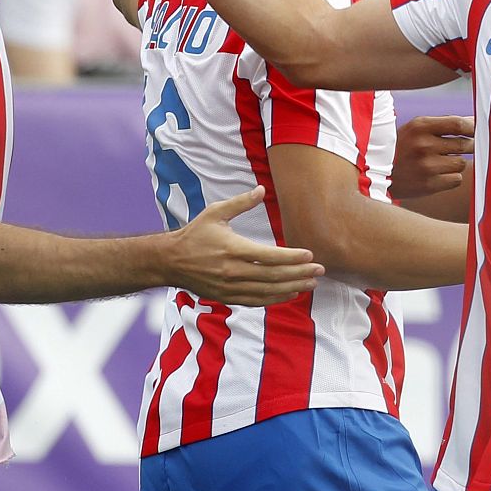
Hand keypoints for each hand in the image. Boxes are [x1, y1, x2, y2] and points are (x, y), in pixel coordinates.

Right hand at [164, 187, 323, 304]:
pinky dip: (275, 299)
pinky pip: (256, 301)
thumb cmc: (194, 234)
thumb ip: (240, 203)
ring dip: (292, 288)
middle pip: (273, 276)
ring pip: (268, 291)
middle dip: (300, 274)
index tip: (310, 255)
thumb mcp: (215, 213)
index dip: (292, 257)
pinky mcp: (227, 297)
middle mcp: (233, 271)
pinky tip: (290, 294)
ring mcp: (230, 287)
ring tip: (312, 284)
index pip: (270, 256)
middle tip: (320, 271)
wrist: (170, 261)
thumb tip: (261, 189)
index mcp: (233, 249)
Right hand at [390, 116, 473, 199]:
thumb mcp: (416, 129)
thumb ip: (444, 124)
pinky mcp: (429, 185)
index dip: (473, 127)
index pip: (459, 124)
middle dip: (468, 146)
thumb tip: (476, 123)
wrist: (375, 174)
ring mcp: (427, 166)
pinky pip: (456, 179)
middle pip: (465, 144)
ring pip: (461, 163)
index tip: (478, 130)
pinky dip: (451, 177)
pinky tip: (437, 175)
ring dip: (456, 163)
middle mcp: (424, 145)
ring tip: (440, 163)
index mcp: (420, 126)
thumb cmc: (402, 147)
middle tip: (461, 147)